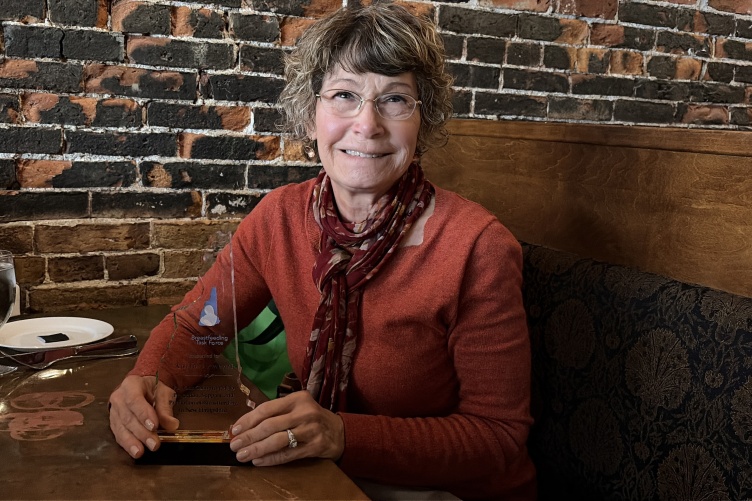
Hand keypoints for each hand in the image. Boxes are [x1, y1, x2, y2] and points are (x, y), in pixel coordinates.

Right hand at [108, 375, 179, 458]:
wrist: (141, 386)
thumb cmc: (153, 389)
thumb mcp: (163, 393)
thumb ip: (166, 408)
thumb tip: (172, 425)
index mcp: (131, 385)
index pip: (135, 400)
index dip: (143, 414)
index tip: (154, 426)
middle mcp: (119, 397)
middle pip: (128, 417)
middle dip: (141, 432)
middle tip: (154, 444)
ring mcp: (114, 410)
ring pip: (121, 427)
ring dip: (131, 441)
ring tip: (140, 452)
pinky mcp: (113, 422)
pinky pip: (118, 434)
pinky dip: (126, 444)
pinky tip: (134, 451)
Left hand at [229, 390, 343, 465]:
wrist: (339, 432)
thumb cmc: (311, 418)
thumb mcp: (297, 408)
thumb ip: (276, 413)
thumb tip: (245, 425)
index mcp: (297, 399)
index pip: (267, 409)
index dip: (248, 420)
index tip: (234, 429)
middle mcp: (304, 412)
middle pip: (270, 425)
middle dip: (249, 437)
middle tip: (235, 445)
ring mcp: (311, 430)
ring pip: (277, 441)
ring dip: (257, 449)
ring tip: (243, 455)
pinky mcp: (315, 446)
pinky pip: (288, 454)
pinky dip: (271, 459)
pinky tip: (258, 461)